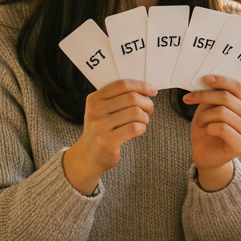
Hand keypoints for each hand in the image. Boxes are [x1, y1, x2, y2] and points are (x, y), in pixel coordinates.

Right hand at [62, 79, 155, 194]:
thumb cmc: (102, 129)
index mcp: (94, 99)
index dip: (141, 86)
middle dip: (147, 103)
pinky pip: (134, 128)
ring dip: (145, 117)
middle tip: (149, 110)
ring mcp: (100, 126)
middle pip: (131, 98)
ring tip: (142, 121)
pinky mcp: (107, 142)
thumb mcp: (103, 110)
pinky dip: (142, 128)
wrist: (88, 155)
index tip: (153, 91)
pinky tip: (139, 130)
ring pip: (135, 112)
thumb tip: (147, 89)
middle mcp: (95, 111)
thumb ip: (120, 98)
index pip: (122, 84)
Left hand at [184, 74, 240, 190]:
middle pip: (227, 98)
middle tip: (188, 99)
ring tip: (200, 121)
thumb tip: (207, 80)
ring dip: (205, 115)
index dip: (220, 81)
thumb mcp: (208, 108)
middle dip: (204, 96)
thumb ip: (212, 96)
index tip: (204, 79)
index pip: (237, 87)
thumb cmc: (208, 129)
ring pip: (223, 112)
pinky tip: (207, 131)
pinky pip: (222, 128)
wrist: (206, 155)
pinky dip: (209, 127)